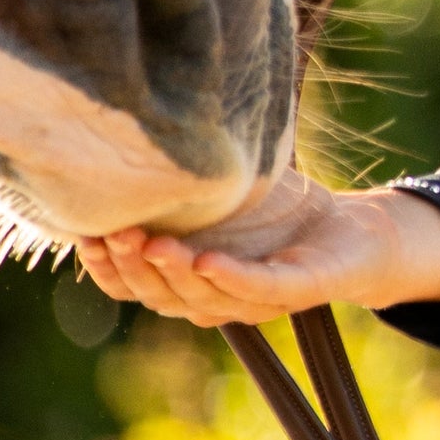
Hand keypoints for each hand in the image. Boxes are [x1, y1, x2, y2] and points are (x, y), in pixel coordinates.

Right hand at [73, 174, 439, 330]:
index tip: (84, 237)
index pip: (137, 287)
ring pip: (206, 298)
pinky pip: (263, 287)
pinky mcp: (302, 287)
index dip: (108, 270)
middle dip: (133, 267)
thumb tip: (124, 140)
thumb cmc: (279, 214)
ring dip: (175, 274)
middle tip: (112, 234)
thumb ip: (174, 186)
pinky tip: (207, 261)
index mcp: (192, 281)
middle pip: (163, 296)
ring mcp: (260, 297)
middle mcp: (219, 298)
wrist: (356, 230)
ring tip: (151, 243)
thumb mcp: (217, 197)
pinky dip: (234, 278)